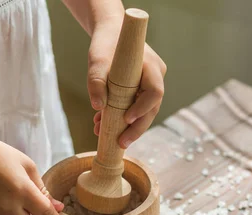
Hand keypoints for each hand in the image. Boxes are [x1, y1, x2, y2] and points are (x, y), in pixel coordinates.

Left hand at [88, 25, 165, 148]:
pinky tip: (101, 123)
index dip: (143, 108)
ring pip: (143, 111)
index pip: (155, 92)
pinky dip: (119, 117)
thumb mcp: (97, 60)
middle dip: (137, 128)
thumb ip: (96, 82)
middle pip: (152, 108)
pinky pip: (134, 107)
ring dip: (125, 126)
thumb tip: (97, 106)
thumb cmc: (106, 44)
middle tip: (121, 143)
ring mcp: (150, 84)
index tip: (126, 118)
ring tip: (103, 133)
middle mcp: (156, 77)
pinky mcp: (141, 90)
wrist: (110, 34)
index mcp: (151, 66)